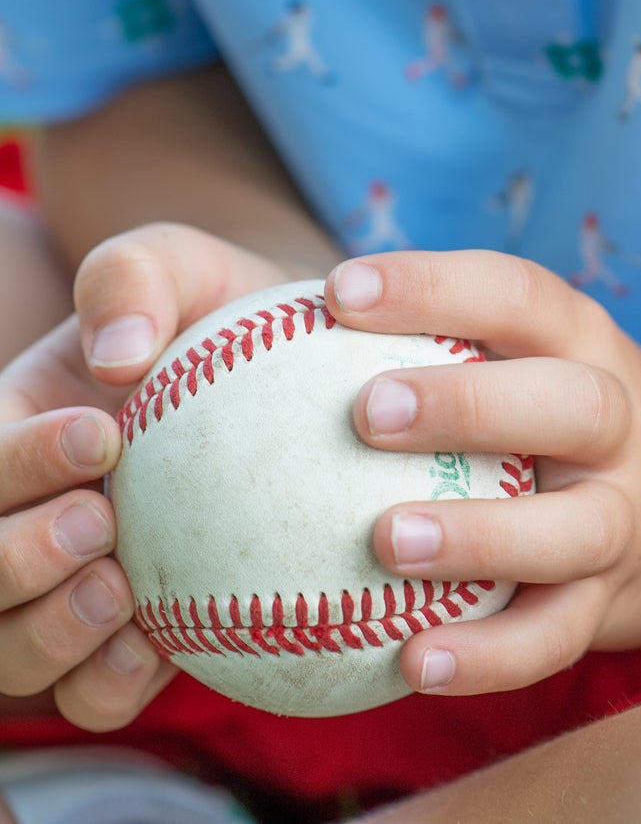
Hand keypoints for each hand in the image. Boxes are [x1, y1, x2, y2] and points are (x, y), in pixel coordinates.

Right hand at [0, 222, 308, 727]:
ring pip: (9, 654)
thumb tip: (120, 357)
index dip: (19, 461)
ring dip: (50, 633)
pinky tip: (161, 649)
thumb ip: (133, 280)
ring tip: (122, 593)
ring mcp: (62, 595)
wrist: (291, 364)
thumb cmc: (213, 306)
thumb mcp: (174, 263)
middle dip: (15, 558)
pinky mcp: (125, 648)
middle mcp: (19, 524)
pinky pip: (89, 697)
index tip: (103, 431)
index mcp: (9, 437)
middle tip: (101, 520)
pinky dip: (110, 684)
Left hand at [326, 249, 640, 696]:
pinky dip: (492, 654)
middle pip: (567, 398)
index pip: (514, 292)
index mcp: (575, 337)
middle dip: (471, 401)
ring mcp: (623, 512)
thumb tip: (236, 332)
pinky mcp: (615, 600)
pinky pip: (558, 636)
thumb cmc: (544, 402)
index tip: (334, 290)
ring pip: (572, 526)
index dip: (432, 287)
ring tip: (383, 542)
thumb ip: (411, 334)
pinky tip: (412, 663)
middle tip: (366, 411)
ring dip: (483, 534)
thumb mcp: (517, 348)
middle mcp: (614, 415)